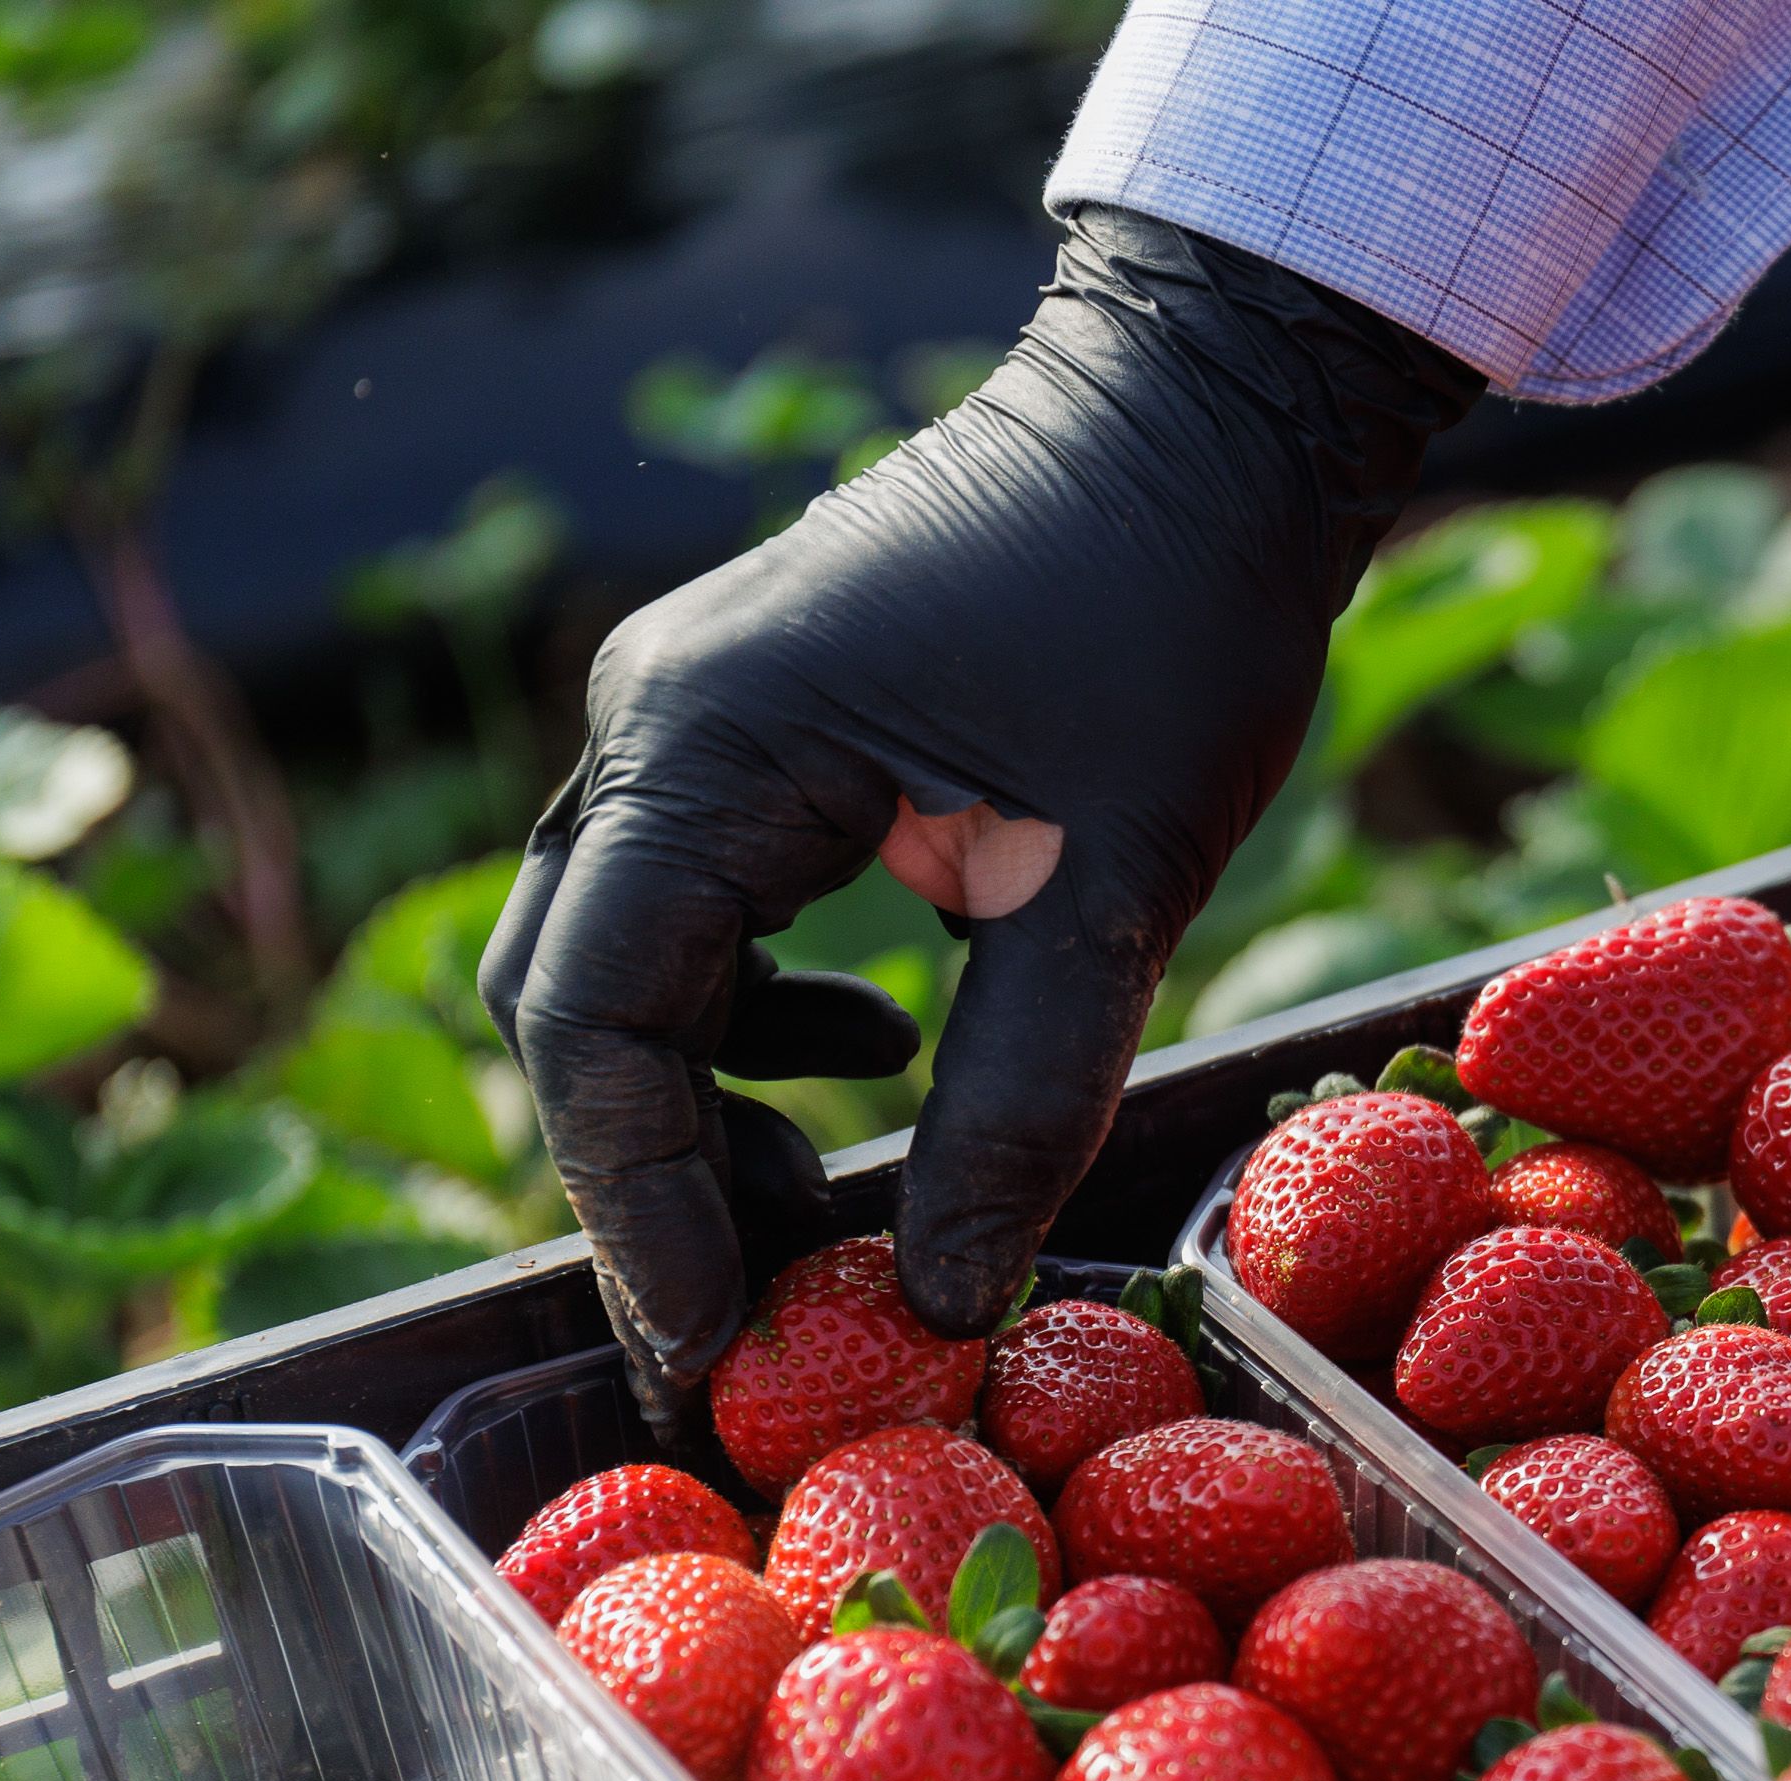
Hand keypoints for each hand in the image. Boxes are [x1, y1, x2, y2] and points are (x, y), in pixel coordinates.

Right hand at [485, 206, 1479, 1428]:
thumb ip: (1018, 1095)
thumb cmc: (1175, 621)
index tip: (711, 1350)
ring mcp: (697, 716)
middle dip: (658, 1178)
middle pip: (579, 1002)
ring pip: (632, 961)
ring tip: (835, 1211)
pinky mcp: (763, 724)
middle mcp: (655, 725)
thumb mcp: (1111, 883)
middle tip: (761, 1324)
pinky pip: (703, 906)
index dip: (637, 1210)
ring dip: (712, 1103)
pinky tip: (882, 1055)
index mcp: (705, 749)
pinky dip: (764, 1014)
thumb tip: (936, 1299)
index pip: (596, 1026)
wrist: (1211, 419)